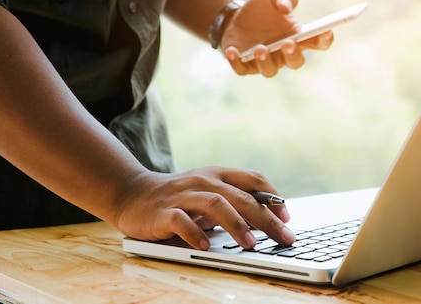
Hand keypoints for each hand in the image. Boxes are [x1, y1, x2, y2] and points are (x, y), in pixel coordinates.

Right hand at [115, 167, 295, 249]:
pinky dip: (196, 234)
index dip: (274, 197)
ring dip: (236, 224)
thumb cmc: (178, 196)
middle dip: (267, 218)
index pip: (254, 179)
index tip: (287, 217)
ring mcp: (184, 194)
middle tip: (284, 237)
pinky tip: (207, 247)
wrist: (132, 194)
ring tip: (251, 244)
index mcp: (218, 174)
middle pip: (241, 196)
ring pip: (216, 204)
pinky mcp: (163, 211)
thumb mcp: (208, 192)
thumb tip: (267, 219)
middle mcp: (204, 180)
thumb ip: (233, 201)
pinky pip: (182, 221)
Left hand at [221, 0, 332, 76]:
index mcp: (297, 37)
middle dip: (292, 55)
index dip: (324, 40)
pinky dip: (237, 62)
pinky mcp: (244, 65)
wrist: (235, 16)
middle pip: (295, 62)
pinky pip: (242, 69)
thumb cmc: (261, 8)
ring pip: (270, 71)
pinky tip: (233, 50)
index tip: (326, 31)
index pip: (317, 43)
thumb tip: (286, 8)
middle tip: (288, 43)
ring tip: (260, 48)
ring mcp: (265, 61)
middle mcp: (284, 53)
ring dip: (266, 61)